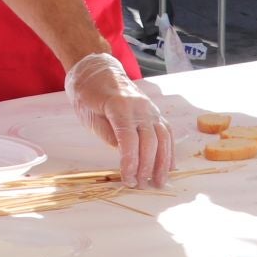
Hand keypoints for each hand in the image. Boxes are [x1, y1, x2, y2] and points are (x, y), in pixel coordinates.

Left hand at [65, 52, 172, 187]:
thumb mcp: (88, 114)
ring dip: (162, 163)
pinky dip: (169, 150)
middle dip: (146, 166)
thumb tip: (124, 154)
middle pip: (149, 141)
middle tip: (141, 185)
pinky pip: (166, 132)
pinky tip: (168, 166)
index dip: (130, 161)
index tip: (128, 179)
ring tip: (158, 182)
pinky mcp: (154, 112)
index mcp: (119, 106)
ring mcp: (150, 108)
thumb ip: (107, 133)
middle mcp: (140, 107)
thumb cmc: (87, 93)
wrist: (96, 70)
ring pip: (163, 138)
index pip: (129, 139)